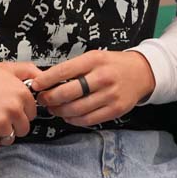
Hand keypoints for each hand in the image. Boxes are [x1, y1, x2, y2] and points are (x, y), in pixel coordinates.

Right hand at [0, 58, 38, 148]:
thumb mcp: (7, 68)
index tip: (11, 109)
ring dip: (1, 134)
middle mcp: (13, 109)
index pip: (32, 113)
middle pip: (23, 129)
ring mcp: (0, 122)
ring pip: (9, 138)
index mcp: (21, 93)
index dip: (21, 112)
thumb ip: (29, 71)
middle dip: (13, 125)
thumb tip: (43, 78)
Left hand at [32, 50, 155, 126]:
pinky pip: (88, 119)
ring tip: (53, 108)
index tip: (35, 85)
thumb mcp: (94, 57)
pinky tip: (68, 116)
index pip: (63, 71)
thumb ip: (73, 68)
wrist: (141, 72)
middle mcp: (102, 77)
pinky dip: (74, 120)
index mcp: (94, 60)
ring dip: (59, 111)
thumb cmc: (112, 64)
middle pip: (67, 93)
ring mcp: (110, 95)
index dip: (45, 80)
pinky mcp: (116, 110)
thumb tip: (46, 80)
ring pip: (76, 109)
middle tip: (42, 99)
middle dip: (49, 98)